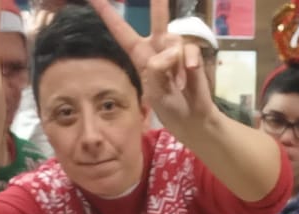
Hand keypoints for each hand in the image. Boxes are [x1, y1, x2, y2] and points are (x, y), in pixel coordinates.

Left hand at [87, 0, 215, 131]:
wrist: (190, 116)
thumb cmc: (167, 104)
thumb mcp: (154, 91)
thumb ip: (157, 69)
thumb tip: (170, 52)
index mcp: (139, 54)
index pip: (121, 31)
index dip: (107, 13)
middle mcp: (157, 46)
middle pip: (157, 19)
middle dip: (158, 3)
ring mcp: (175, 49)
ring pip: (174, 40)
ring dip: (175, 64)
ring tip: (177, 84)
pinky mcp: (191, 54)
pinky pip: (189, 49)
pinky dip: (188, 63)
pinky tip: (188, 74)